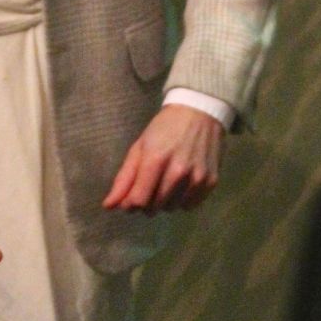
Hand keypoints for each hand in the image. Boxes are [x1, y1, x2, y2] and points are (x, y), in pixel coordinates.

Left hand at [102, 104, 224, 214]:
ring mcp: (197, 177)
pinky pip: (189, 206)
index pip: (139, 200)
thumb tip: (109, 205)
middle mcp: (178, 171)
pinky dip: (181, 200)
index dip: (130, 204)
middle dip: (146, 203)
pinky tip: (180, 185)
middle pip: (155, 206)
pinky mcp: (211, 181)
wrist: (199, 112)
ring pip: (172, 208)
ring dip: (164, 202)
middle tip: (148, 187)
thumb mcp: (139, 147)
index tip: (130, 199)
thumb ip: (124, 178)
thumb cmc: (164, 128)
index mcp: (155, 158)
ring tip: (165, 182)